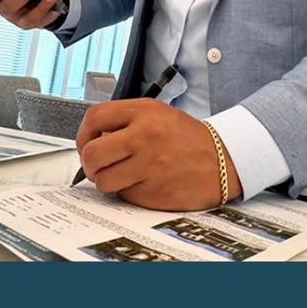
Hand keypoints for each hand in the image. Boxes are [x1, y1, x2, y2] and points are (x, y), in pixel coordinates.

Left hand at [75, 99, 242, 210]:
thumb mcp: (158, 114)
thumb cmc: (188, 139)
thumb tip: (93, 138)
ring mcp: (148, 165)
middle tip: (99, 164)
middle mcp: (144, 136)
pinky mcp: (153, 191)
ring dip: (107, 180)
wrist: (222, 161)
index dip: (84, 134)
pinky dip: (127, 192)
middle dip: (90, 163)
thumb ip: (126, 120)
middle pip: (92, 153)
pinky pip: (122, 195)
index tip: (87, 142)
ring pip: (103, 179)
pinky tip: (142, 183)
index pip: (95, 118)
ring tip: (122, 175)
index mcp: (144, 112)